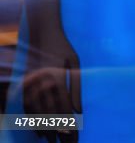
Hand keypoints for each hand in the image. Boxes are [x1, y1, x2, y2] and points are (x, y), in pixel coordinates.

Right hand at [22, 26, 80, 142]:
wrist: (42, 33)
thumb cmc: (63, 48)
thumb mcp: (75, 63)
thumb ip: (77, 86)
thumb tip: (78, 109)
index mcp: (56, 76)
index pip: (63, 104)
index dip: (67, 120)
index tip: (71, 133)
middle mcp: (42, 81)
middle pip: (49, 111)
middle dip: (56, 128)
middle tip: (61, 142)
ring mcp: (31, 82)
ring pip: (35, 111)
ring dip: (42, 126)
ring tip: (48, 139)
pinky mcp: (24, 83)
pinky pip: (25, 105)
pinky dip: (31, 118)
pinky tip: (36, 128)